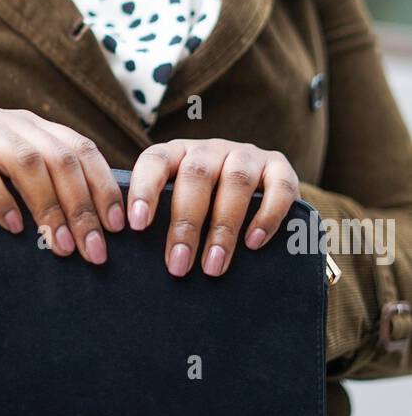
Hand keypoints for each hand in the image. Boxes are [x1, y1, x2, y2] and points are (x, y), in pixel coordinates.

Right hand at [0, 107, 125, 265]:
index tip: (119, 228)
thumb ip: (39, 195)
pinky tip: (11, 226)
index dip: (102, 186)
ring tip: (58, 245)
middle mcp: (3, 120)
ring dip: (47, 205)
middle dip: (80, 205)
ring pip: (24, 157)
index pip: (79, 149)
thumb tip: (95, 232)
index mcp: (27, 127)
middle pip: (58, 155)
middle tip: (92, 249)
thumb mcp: (1, 189)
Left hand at [126, 139, 299, 277]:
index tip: (136, 224)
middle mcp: (211, 149)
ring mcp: (247, 155)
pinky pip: (278, 187)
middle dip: (186, 224)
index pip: (155, 161)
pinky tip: (254, 244)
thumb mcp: (180, 203)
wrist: (258, 189)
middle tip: (178, 265)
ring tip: (213, 266)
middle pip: (196, 176)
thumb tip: (142, 260)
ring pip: (236, 182)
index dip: (144, 190)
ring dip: (223, 228)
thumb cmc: (204, 206)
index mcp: (178, 153)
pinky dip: (266, 216)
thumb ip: (163, 220)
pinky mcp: (280, 167)